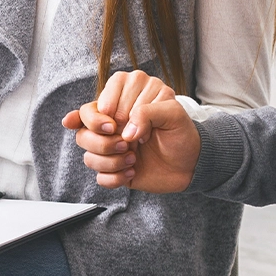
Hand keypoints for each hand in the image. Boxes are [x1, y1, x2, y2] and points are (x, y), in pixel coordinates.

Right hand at [61, 69, 199, 191]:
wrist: (191, 164)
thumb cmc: (182, 134)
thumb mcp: (174, 114)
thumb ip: (147, 112)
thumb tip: (125, 133)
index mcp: (124, 98)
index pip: (96, 103)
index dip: (107, 114)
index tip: (122, 121)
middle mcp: (111, 119)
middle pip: (84, 126)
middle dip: (104, 139)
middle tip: (126, 142)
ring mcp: (108, 142)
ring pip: (86, 150)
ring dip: (111, 159)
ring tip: (133, 158)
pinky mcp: (110, 165)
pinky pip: (98, 174)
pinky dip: (115, 176)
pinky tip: (132, 171)